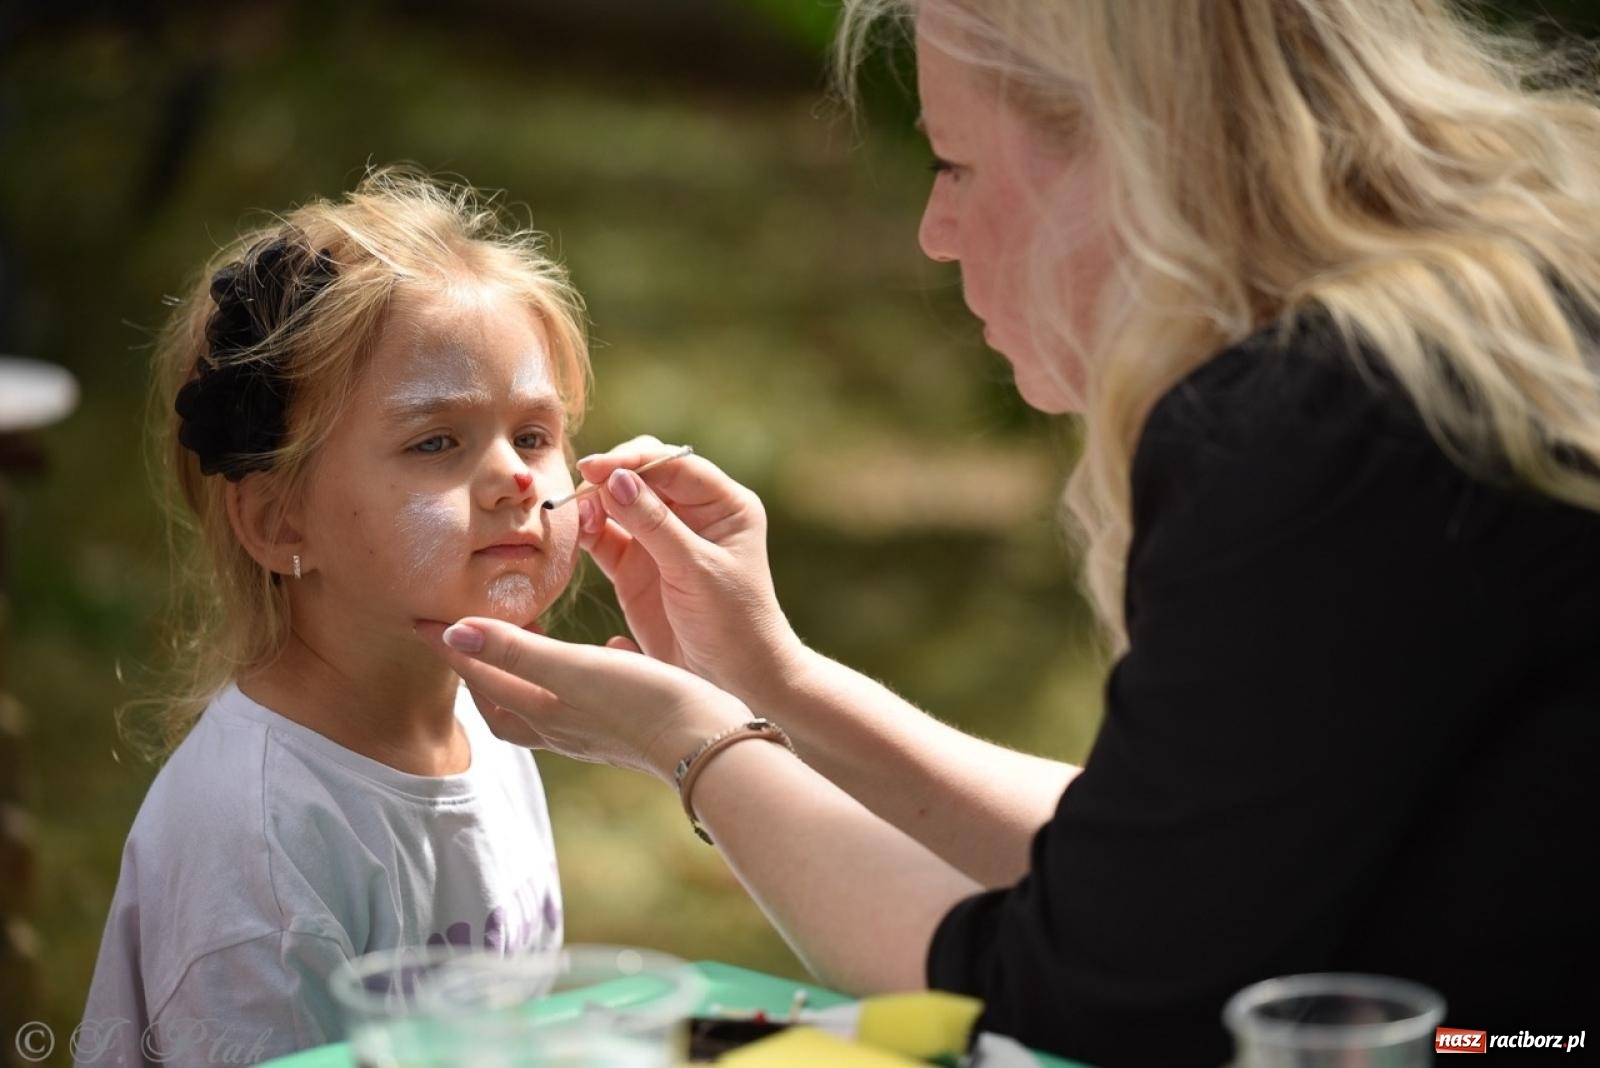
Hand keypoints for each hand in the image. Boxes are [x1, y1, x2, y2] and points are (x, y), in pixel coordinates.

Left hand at [417, 617, 749, 781]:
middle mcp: (564, 727)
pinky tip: (607, 651)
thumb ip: (515, 651)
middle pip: (505, 700)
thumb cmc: (643, 704)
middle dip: (481, 669)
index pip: (480, 677)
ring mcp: (599, 730)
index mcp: (542, 712)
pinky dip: (587, 676)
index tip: (420, 619)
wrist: (711, 745)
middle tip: (464, 634)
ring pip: (547, 702)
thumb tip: (452, 634)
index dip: (449, 646)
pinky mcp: (632, 725)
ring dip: (528, 674)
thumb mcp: (574, 669)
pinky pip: (595, 700)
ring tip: (525, 643)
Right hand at [572, 436, 805, 704]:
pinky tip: (576, 532)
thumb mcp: (697, 570)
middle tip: (582, 490)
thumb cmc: (734, 622)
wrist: (734, 680)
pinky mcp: (635, 566)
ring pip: (619, 503)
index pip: (674, 465)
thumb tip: (616, 479)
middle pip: (643, 475)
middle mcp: (692, 514)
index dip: (634, 461)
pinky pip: (605, 537)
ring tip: (579, 518)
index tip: (597, 468)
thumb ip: (655, 525)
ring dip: (595, 503)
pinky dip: (587, 531)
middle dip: (611, 477)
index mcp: (723, 504)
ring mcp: (661, 539)